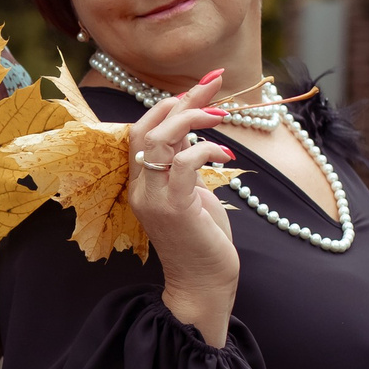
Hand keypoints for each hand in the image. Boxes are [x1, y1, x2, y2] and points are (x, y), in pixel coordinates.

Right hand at [125, 70, 239, 345]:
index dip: (169, 104)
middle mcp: (141, 188)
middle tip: (214, 83)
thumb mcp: (192, 196)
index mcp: (141, 183)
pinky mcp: (175, 207)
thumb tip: (194, 141)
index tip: (201, 87)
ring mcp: (154, 198)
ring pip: (159, 139)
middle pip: (148, 127)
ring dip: (192, 118)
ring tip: (221, 112)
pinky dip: (206, 149)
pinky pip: (185, 163)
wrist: (202, 285)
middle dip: (182, 99)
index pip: (143, 130)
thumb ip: (185, 169)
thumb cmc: (202, 241)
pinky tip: (227, 155)